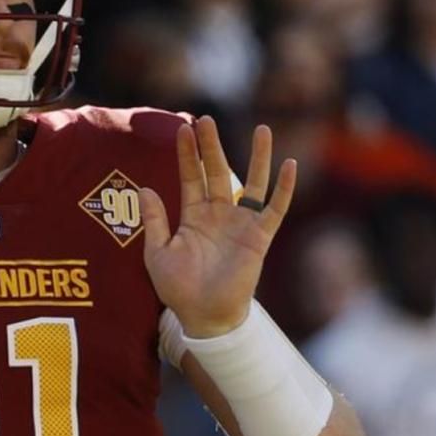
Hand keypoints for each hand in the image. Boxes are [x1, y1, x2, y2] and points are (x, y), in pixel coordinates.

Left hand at [139, 117, 295, 337]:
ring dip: (257, 156)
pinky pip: (275, 209)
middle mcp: (218, 214)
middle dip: (212, 145)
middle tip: (207, 118)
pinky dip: (284, 189)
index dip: (187, 153)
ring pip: (252, 182)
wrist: (204, 316)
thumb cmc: (179, 289)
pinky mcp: (259, 237)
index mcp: (193, 215)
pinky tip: (290, 165)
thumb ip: (154, 221)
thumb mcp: (157, 254)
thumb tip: (144, 188)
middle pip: (217, 171)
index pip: (191, 176)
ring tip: (262, 128)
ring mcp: (240, 224)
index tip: (183, 127)